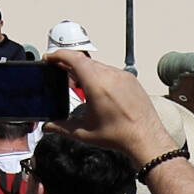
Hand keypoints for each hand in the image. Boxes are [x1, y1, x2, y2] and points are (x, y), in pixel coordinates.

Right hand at [59, 56, 175, 169]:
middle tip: (60, 71)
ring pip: (98, 66)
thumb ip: (61, 127)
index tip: (50, 57)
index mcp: (97, 85)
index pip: (74, 59)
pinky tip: (97, 89)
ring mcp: (122, 76)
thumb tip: (47, 127)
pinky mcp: (131, 79)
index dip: (59, 55)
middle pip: (85, 62)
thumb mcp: (84, 133)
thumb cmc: (118, 136)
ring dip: (85, 71)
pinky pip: (111, 71)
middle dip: (70, 64)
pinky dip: (100, 75)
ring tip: (78, 83)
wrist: (146, 138)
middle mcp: (110, 76)